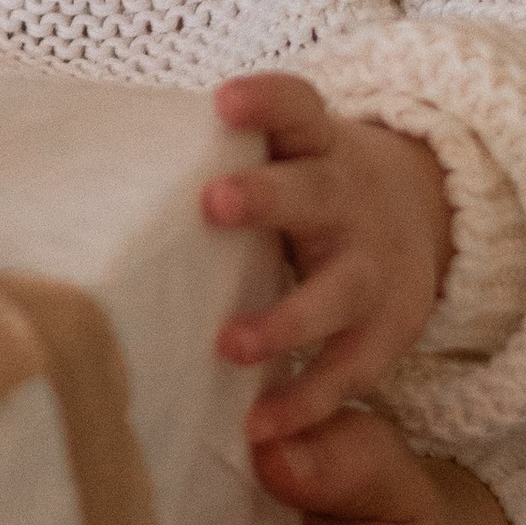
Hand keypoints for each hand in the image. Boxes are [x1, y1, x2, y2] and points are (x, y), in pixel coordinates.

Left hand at [206, 73, 452, 440]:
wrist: (428, 210)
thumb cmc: (313, 186)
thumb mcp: (291, 151)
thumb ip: (225, 155)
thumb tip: (97, 165)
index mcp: (320, 146)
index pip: (298, 109)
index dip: (267, 100)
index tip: (225, 100)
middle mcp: (350, 200)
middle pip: (315, 192)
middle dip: (268, 198)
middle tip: (214, 202)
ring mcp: (373, 267)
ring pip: (336, 291)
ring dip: (284, 319)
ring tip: (229, 344)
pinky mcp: (388, 330)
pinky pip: (347, 369)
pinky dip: (306, 400)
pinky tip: (260, 424)